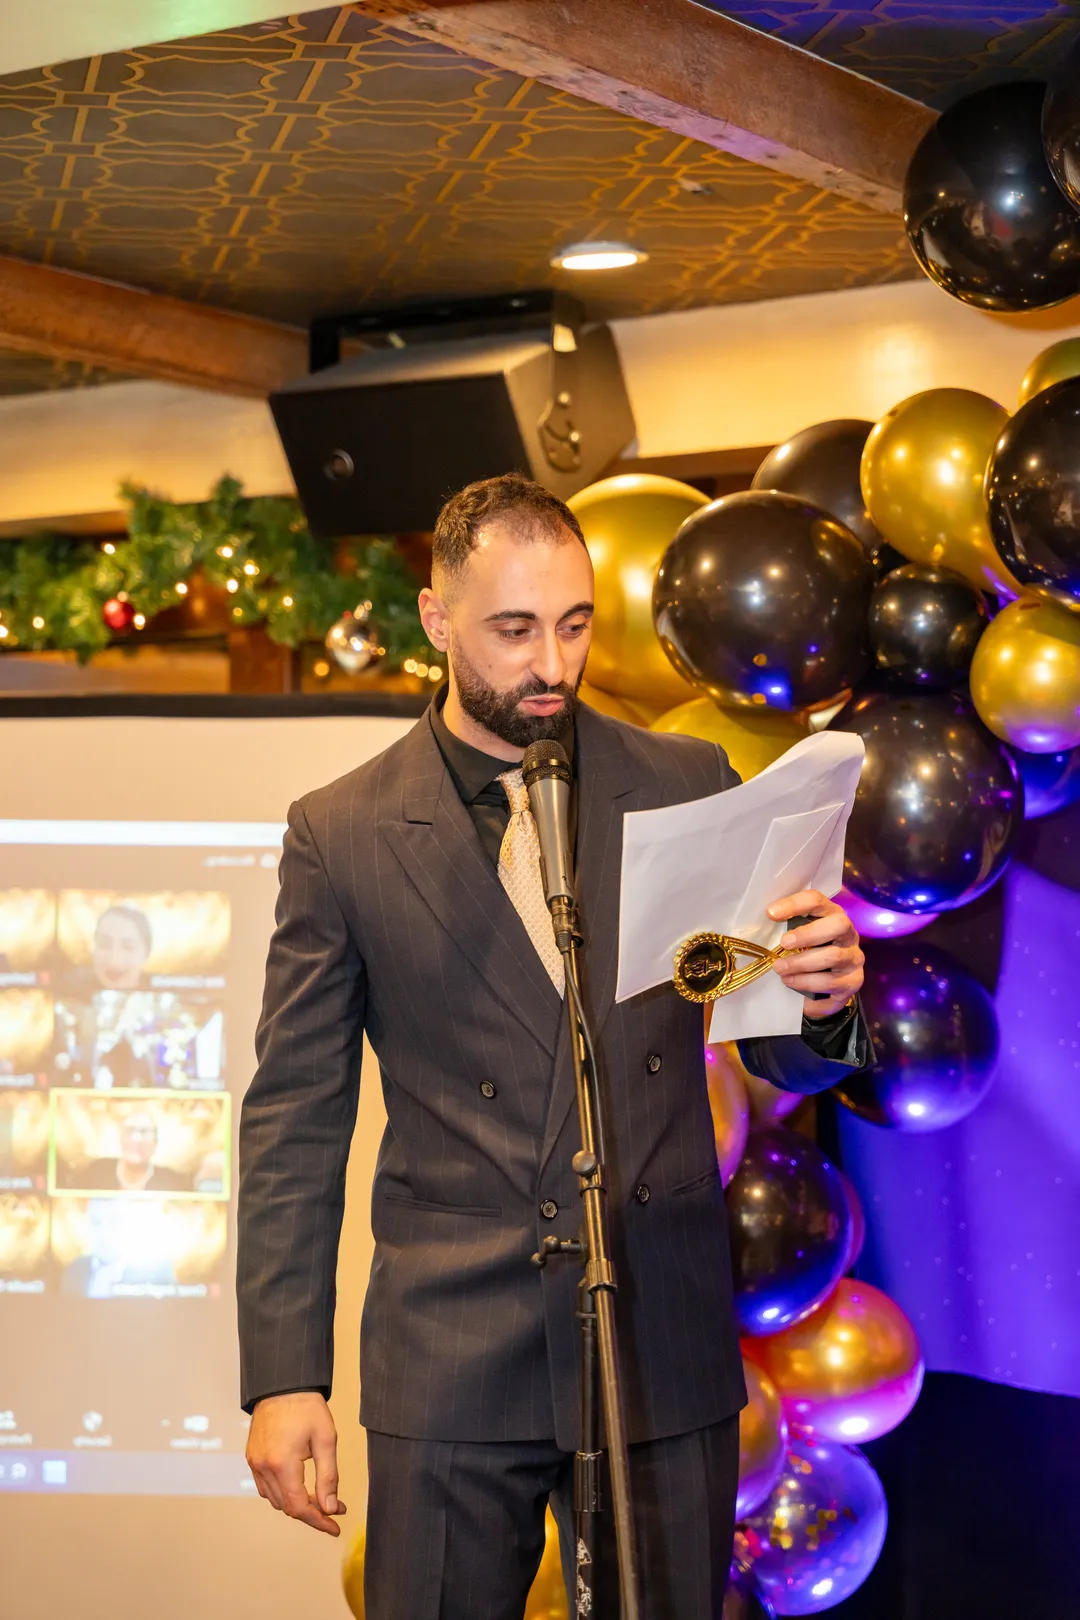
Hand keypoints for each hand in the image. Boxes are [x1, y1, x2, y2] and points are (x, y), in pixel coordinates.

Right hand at [246, 1391, 345, 1535]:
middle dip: (312, 1512)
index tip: (336, 1526)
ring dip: (296, 1504)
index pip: (298, 1507)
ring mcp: (254, 1463)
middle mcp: (263, 1467)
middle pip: (286, 1506)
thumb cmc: (306, 1407)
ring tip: (320, 1498)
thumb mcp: (326, 1439)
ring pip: (275, 1499)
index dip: (318, 1521)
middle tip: (334, 1508)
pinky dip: (282, 1492)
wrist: (282, 1384)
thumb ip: (328, 1477)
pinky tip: (298, 1486)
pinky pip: (266, 1486)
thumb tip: (330, 1508)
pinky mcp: (252, 1457)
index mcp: (282, 1464)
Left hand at [767, 889, 863, 1019]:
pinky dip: (806, 982)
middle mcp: (849, 933)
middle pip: (838, 924)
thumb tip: (759, 925)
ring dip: (801, 963)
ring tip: (779, 968)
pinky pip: (831, 981)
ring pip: (833, 956)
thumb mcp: (796, 941)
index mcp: (831, 915)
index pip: (818, 900)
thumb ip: (786, 930)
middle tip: (783, 943)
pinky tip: (790, 981)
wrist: (820, 993)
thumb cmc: (804, 957)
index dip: (795, 904)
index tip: (771, 913)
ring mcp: (853, 957)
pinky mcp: (853, 981)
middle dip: (808, 933)